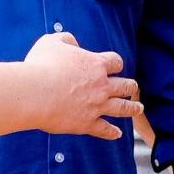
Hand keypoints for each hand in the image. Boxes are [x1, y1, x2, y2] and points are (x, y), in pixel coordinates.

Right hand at [23, 32, 141, 139]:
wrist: (34, 93)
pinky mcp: (87, 123)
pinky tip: (117, 134)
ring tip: (139, 108)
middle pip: (125, 85)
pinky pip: (104, 129)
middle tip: (133, 87)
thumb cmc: (40, 66)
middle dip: (130, 86)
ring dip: (133, 108)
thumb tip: (72, 43)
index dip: (115, 64)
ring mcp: (97, 106)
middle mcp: (102, 85)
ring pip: (122, 108)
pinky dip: (112, 132)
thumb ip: (65, 39)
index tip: (114, 66)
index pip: (115, 62)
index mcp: (96, 64)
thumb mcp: (51, 42)